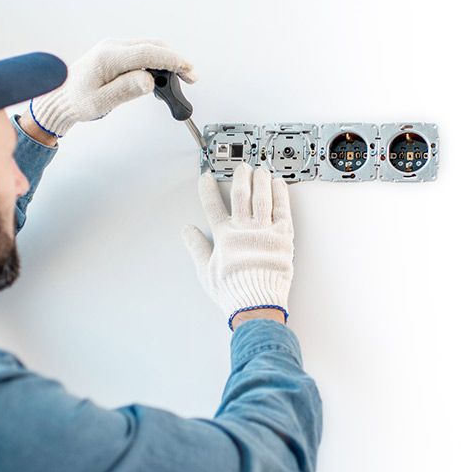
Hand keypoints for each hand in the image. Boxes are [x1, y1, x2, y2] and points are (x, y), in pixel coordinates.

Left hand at [30, 38, 195, 137]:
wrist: (59, 99)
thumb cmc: (75, 101)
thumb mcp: (100, 102)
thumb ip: (125, 90)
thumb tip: (148, 81)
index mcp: (108, 57)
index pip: (147, 53)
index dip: (171, 60)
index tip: (187, 69)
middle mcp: (112, 48)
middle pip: (152, 47)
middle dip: (175, 60)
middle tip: (191, 76)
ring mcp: (114, 49)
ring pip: (149, 48)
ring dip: (167, 61)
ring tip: (180, 78)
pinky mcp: (116, 54)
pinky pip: (141, 53)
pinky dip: (156, 62)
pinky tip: (162, 76)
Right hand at [181, 163, 293, 328]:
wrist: (256, 303)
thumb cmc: (233, 291)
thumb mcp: (206, 270)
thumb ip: (196, 247)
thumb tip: (187, 232)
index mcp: (224, 236)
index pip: (212, 206)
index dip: (207, 190)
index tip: (206, 178)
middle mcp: (244, 229)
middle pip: (241, 195)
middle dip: (240, 178)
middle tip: (241, 168)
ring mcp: (265, 231)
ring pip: (262, 197)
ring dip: (260, 181)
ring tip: (260, 170)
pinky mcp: (283, 236)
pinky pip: (282, 210)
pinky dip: (280, 195)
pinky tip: (279, 185)